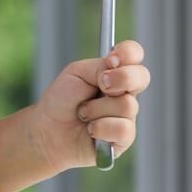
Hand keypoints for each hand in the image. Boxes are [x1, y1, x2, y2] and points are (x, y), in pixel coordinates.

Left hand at [31, 40, 150, 173]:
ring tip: (83, 113)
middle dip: (122, 78)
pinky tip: (91, 130)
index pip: (133, 54)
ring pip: (127, 105)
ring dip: (96, 109)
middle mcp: (125, 92)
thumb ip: (99, 67)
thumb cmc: (61, 100)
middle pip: (142, 76)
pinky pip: (122, 129)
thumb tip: (117, 70)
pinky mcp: (124, 138)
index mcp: (113, 72)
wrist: (48, 130)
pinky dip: (99, 128)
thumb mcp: (76, 74)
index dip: (128, 53)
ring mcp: (127, 115)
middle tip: (102, 85)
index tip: (112, 59)